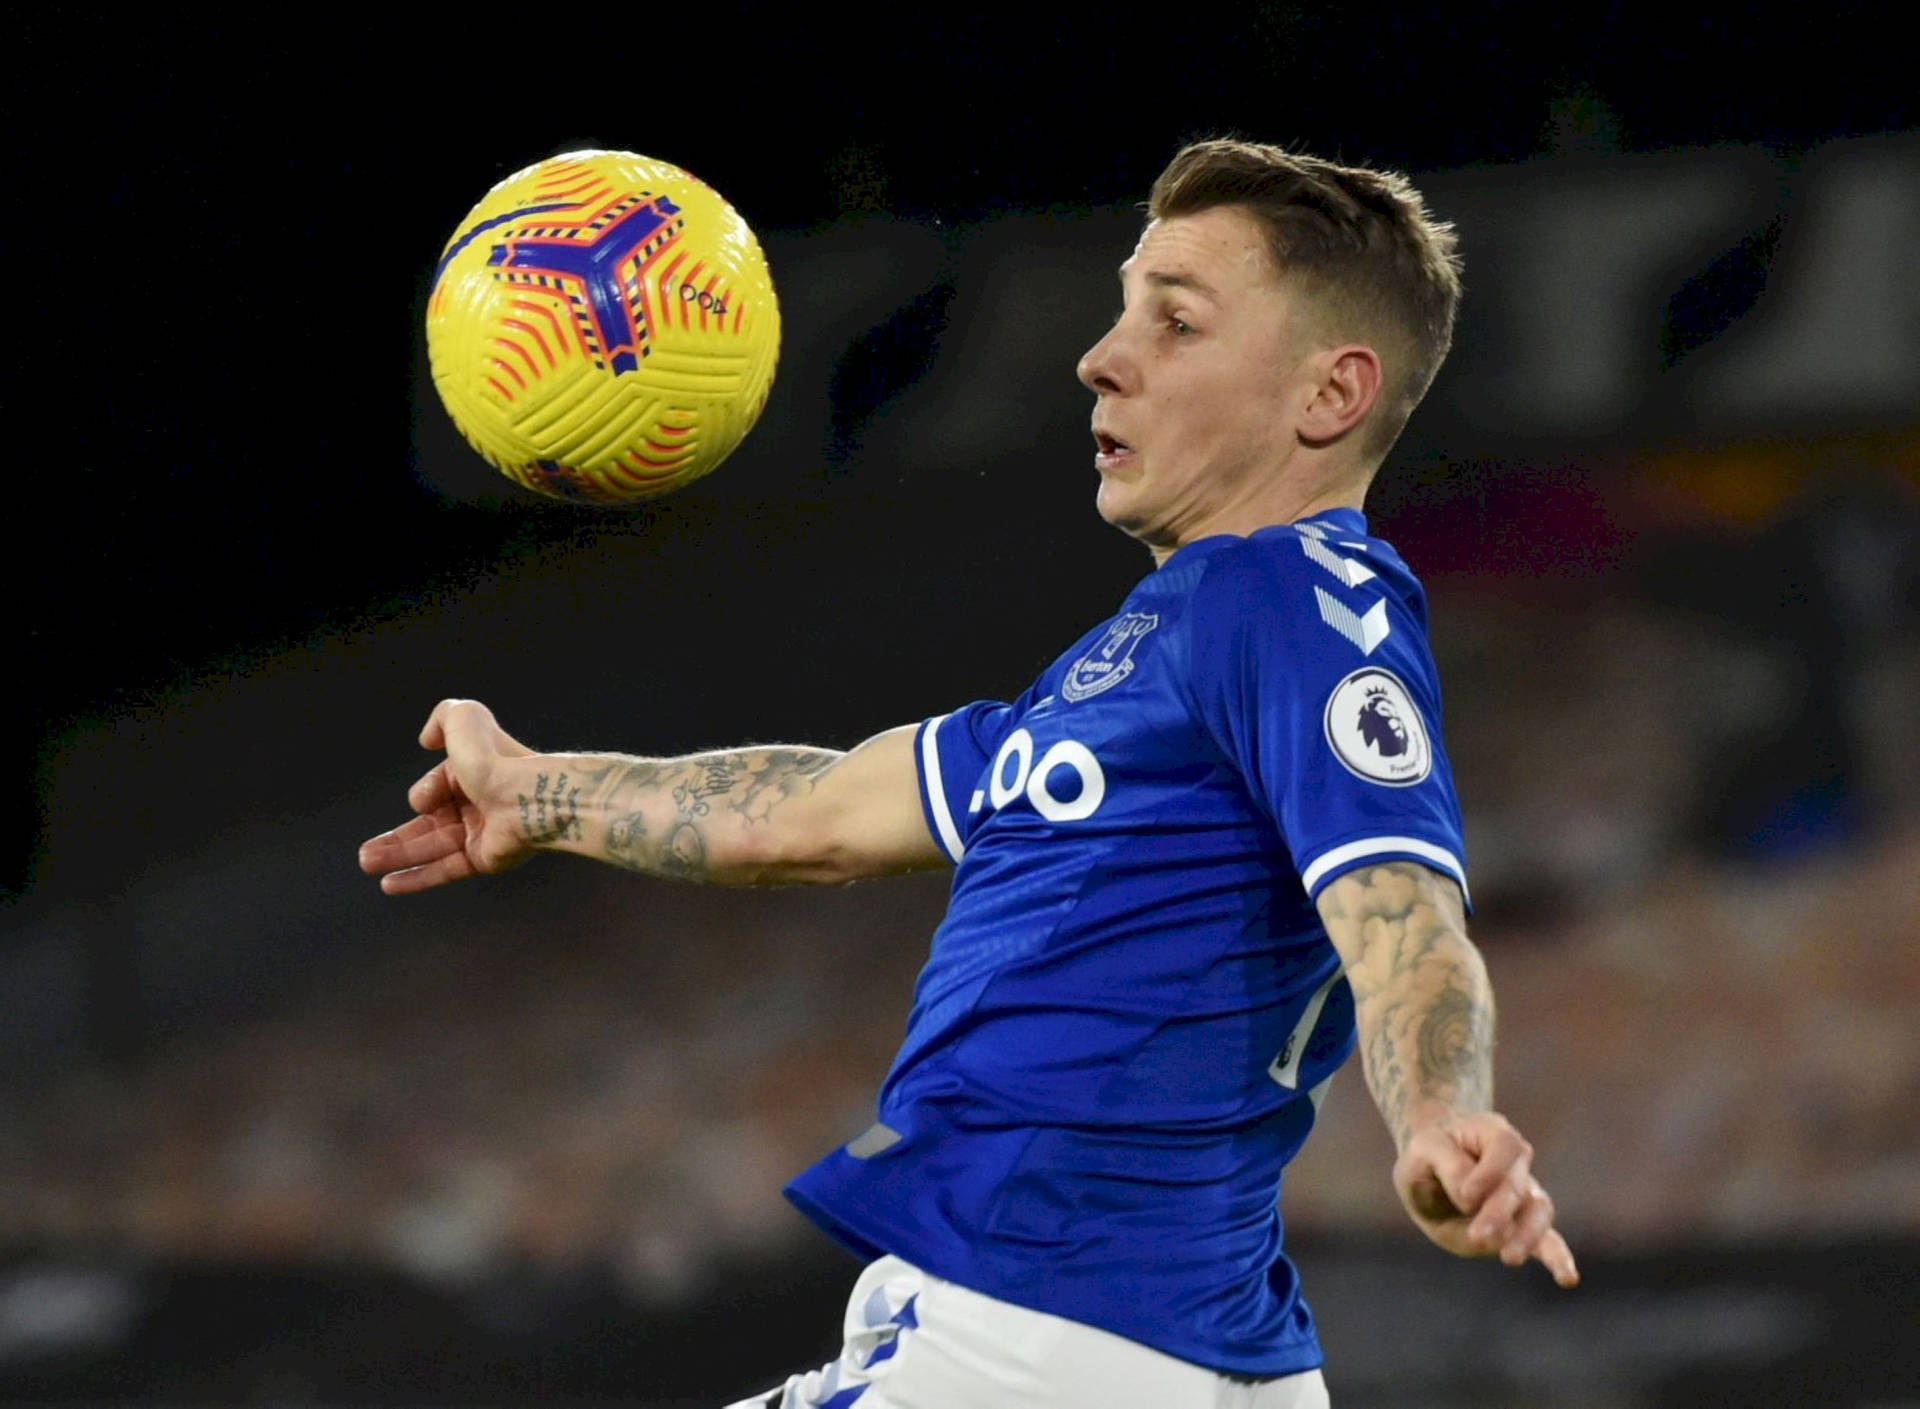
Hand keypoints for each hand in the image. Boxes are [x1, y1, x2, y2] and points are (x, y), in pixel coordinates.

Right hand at [358, 699, 536, 894]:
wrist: (525, 798)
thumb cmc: (494, 759)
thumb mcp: (464, 718)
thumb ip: (443, 716)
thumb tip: (425, 740)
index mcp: (475, 771)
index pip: (437, 786)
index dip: (425, 792)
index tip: (425, 799)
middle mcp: (478, 803)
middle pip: (428, 823)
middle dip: (395, 837)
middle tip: (365, 851)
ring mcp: (481, 834)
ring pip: (431, 847)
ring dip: (397, 855)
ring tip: (366, 863)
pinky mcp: (484, 859)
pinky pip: (445, 869)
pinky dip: (417, 878)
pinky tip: (388, 884)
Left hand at [1392, 1111, 1577, 1287]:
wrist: (1429, 1172)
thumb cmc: (1428, 1156)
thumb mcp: (1423, 1152)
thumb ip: (1447, 1166)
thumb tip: (1472, 1198)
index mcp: (1492, 1133)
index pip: (1507, 1146)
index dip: (1491, 1172)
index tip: (1466, 1197)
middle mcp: (1516, 1163)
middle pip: (1519, 1184)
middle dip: (1499, 1212)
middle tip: (1477, 1236)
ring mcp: (1523, 1195)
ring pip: (1540, 1211)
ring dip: (1527, 1235)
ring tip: (1509, 1257)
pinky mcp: (1521, 1227)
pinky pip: (1548, 1241)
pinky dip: (1558, 1258)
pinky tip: (1567, 1278)